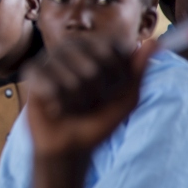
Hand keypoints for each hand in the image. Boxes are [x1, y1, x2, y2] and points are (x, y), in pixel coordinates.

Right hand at [26, 37, 157, 157]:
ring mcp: (52, 58)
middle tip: (90, 102)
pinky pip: (47, 83)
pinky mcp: (32, 71)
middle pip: (92, 66)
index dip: (117, 77)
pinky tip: (55, 107)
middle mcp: (74, 47)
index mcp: (98, 49)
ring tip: (72, 105)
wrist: (70, 145)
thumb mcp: (127, 99)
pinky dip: (56, 102)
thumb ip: (139, 70)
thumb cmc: (99, 120)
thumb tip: (154, 42)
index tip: (114, 91)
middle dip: (95, 94)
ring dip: (75, 101)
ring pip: (69, 78)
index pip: (113, 50)